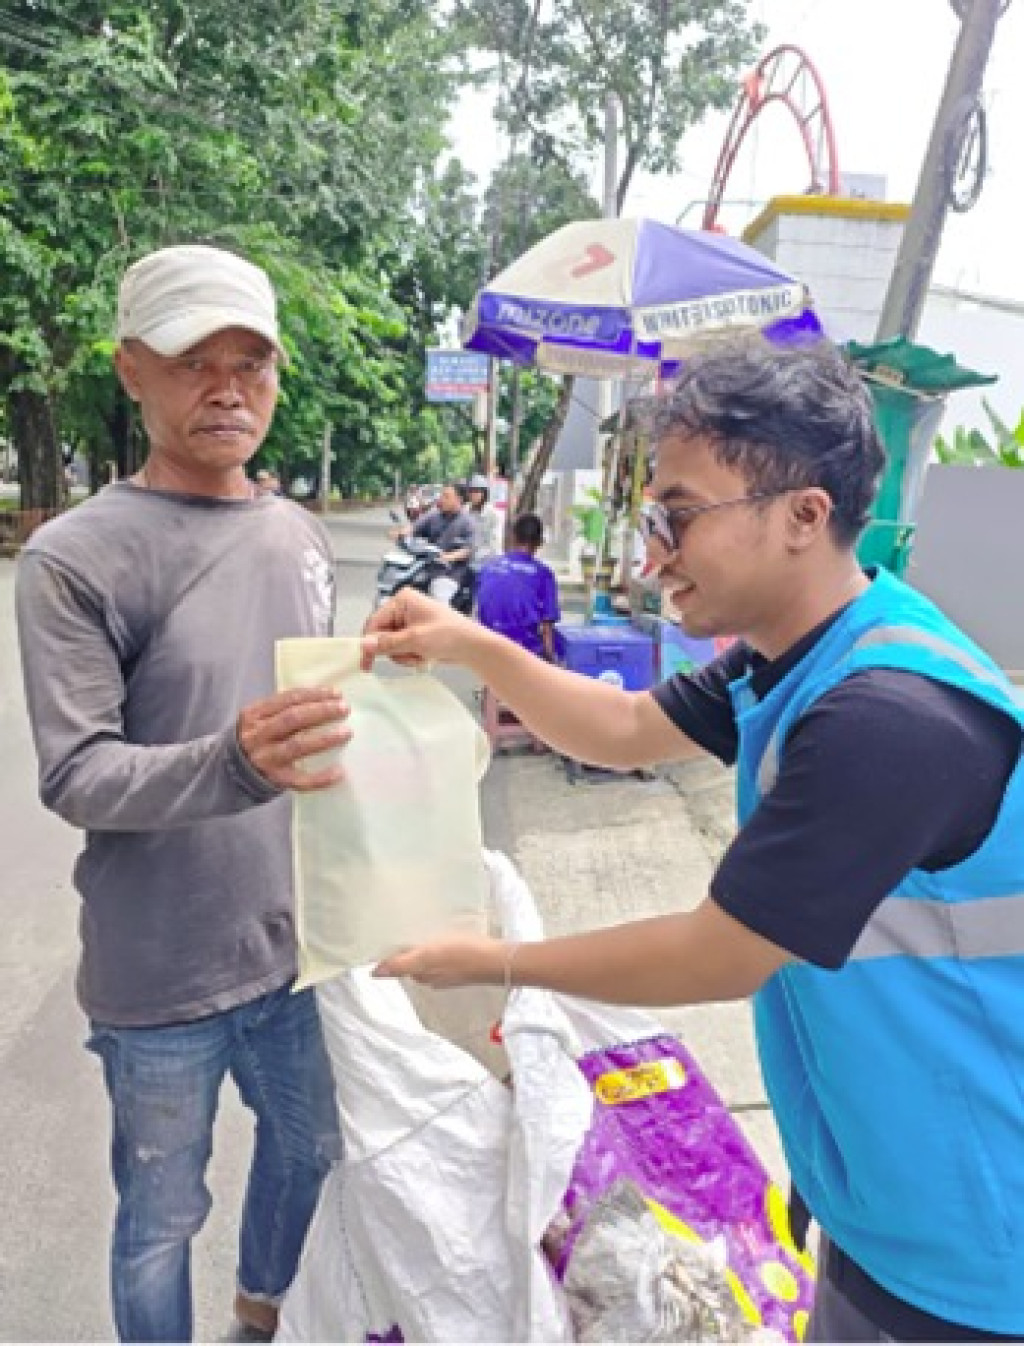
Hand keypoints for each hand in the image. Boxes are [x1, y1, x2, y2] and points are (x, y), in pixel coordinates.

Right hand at [237, 687, 350, 790]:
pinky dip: (320, 778)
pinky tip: (339, 772)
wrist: (230, 771)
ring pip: (296, 747)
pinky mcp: (276, 780)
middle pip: (292, 719)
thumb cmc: (256, 738)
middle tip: (344, 708)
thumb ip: (283, 708)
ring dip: (324, 739)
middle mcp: (258, 736)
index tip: (336, 694)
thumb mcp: (259, 718)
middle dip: (321, 712)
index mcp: (255, 715)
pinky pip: (300, 780)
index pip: (288, 699)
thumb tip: (325, 698)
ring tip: (346, 733)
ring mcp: (267, 759)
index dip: (314, 695)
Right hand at [361, 587, 487, 670]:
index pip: (374, 622)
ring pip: (391, 646)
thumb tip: (363, 645)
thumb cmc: (448, 636)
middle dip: (395, 650)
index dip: (369, 643)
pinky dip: (411, 656)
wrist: (474, 647)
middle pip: (382, 635)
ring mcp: (410, 622)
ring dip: (404, 655)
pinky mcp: (416, 634)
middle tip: (409, 656)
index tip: (365, 663)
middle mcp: (403, 608)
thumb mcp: (415, 640)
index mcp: (402, 600)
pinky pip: (402, 649)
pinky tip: (425, 657)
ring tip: (422, 655)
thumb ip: (388, 643)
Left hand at [374, 934, 507, 987]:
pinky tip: (445, 934)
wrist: (497, 959)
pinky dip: (440, 945)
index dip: (391, 952)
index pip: (398, 965)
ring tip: (423, 926)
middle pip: (412, 961)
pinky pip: (444, 954)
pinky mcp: (462, 963)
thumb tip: (374, 973)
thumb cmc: (463, 955)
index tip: (388, 936)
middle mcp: (432, 976)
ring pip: (428, 957)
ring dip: (424, 945)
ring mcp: (448, 970)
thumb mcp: (427, 956)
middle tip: (403, 926)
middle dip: (407, 947)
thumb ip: (400, 965)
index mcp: (421, 974)